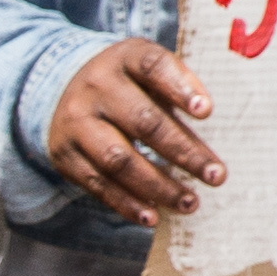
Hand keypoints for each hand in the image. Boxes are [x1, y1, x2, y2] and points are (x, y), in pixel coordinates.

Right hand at [46, 38, 224, 225]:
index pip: (153, 67)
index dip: (180, 87)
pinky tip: (153, 216)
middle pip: (142, 122)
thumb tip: (208, 119)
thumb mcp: (148, 69)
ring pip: (118, 160)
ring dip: (158, 186)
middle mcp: (96, 88)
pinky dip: (127, 204)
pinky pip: (98, 184)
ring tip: (189, 202)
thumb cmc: (127, 83)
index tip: (207, 111)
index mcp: (124, 58)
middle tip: (215, 175)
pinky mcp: (66, 156)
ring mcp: (77, 123)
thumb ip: (177, 85)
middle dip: (183, 151)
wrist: (61, 89)